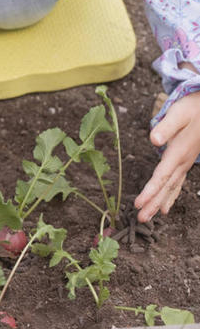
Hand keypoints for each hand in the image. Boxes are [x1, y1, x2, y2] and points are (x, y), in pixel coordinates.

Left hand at [135, 88, 199, 221]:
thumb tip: (153, 140)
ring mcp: (185, 164)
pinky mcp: (184, 162)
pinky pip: (176, 184)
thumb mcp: (178, 114)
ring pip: (171, 188)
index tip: (138, 204)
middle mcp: (182, 162)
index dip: (150, 191)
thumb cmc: (191, 109)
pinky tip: (164, 207)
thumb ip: (166, 127)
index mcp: (179, 152)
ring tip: (148, 217)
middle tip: (140, 219)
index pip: (162, 176)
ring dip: (159, 203)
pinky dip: (169, 196)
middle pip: (165, 187)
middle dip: (153, 203)